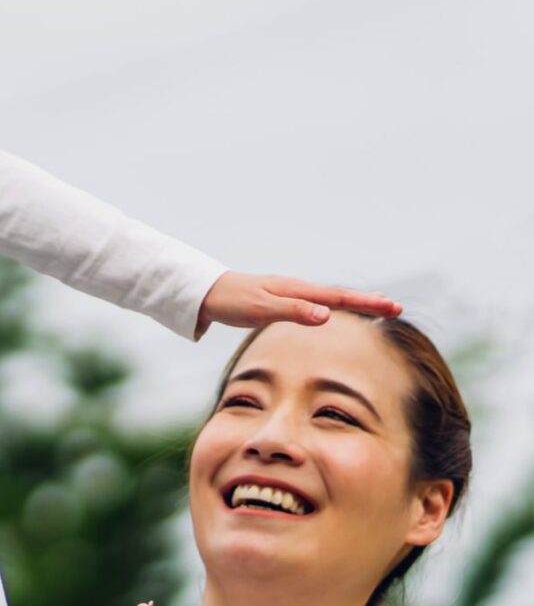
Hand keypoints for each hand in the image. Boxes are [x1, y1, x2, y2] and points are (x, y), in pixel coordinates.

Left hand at [198, 271, 400, 333]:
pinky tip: (336, 309)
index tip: (392, 307)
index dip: (366, 304)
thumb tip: (327, 316)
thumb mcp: (262, 309)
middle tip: (397, 308)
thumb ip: (293, 312)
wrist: (208, 293)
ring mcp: (290, 293)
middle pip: (340, 295)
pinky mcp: (282, 300)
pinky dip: (334, 304)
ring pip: (330, 297)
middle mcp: (297, 289)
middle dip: (368, 302)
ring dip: (355, 302)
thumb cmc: (233, 302)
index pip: (339, 297)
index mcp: (297, 291)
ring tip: (378, 305)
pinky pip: (316, 301)